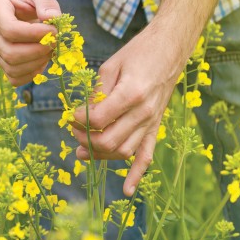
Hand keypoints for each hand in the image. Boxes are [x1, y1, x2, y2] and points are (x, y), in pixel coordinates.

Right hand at [0, 0, 60, 85]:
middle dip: (38, 51)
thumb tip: (53, 19)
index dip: (35, 35)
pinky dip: (31, 74)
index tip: (55, 30)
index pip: (10, 30)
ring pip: (12, 68)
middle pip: (10, 53)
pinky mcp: (0, 60)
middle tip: (55, 42)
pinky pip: (13, 77)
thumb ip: (46, 2)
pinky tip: (42, 60)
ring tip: (50, 50)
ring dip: (37, 64)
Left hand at [72, 26, 185, 195]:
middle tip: (72, 130)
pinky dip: (137, 174)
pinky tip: (127, 190)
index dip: (78, 119)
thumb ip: (97, 93)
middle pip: (109, 140)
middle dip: (84, 139)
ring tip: (82, 151)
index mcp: (131, 94)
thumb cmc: (139, 52)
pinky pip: (147, 155)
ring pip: (123, 151)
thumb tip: (83, 114)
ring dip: (100, 155)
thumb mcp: (111, 66)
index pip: (98, 119)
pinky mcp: (156, 126)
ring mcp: (152, 122)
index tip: (70, 114)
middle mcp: (144, 113)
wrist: (170, 49)